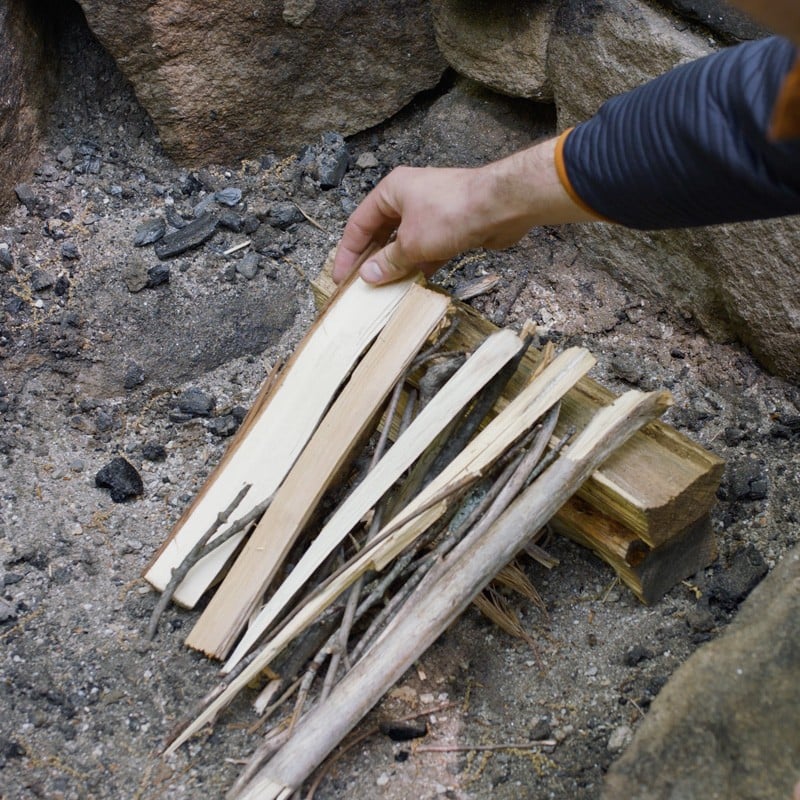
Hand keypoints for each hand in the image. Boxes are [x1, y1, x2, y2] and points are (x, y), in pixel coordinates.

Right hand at [332, 136, 598, 284]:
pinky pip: (427, 249)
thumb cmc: (450, 214)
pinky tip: (413, 284)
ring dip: (396, 265)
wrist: (500, 206)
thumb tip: (368, 275)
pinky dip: (419, 265)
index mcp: (391, 191)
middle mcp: (408, 197)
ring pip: (405, 242)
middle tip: (360, 285)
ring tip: (384, 290)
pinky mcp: (451, 226)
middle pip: (381, 232)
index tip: (340, 277)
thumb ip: (388, 261)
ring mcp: (431, 212)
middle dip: (371, 259)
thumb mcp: (412, 243)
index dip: (348, 252)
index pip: (359, 223)